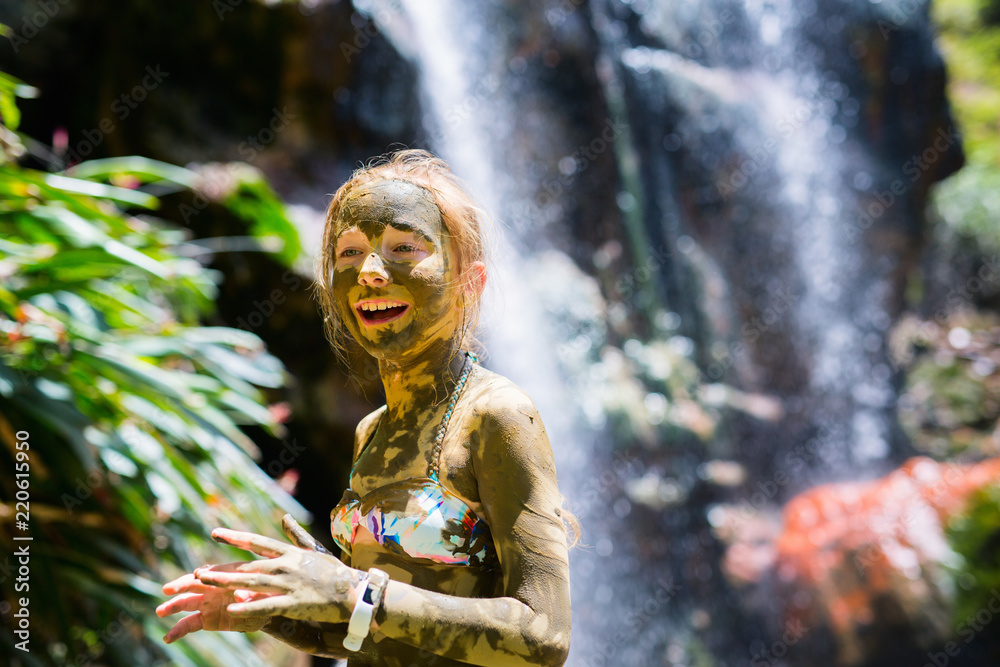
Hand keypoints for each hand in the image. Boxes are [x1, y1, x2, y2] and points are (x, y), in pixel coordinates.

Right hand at [157, 573, 275, 642]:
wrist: (264, 611)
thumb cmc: (266, 596)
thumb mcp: (262, 594)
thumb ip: (251, 594)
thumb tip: (241, 594)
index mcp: (225, 575)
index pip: (213, 572)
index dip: (206, 573)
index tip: (199, 574)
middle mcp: (212, 587)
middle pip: (194, 584)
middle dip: (181, 585)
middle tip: (167, 589)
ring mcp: (207, 603)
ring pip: (186, 602)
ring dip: (172, 606)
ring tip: (160, 611)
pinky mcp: (205, 619)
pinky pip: (189, 624)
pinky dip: (177, 630)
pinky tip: (167, 638)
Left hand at [192, 527, 362, 624]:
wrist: (354, 591)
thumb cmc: (333, 572)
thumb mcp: (313, 549)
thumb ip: (295, 535)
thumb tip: (285, 517)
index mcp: (289, 553)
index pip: (257, 542)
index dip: (235, 538)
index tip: (215, 533)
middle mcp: (286, 565)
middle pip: (248, 566)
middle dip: (222, 569)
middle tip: (197, 572)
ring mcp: (290, 584)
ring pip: (252, 583)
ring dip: (226, 583)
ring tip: (205, 584)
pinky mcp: (295, 603)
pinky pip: (267, 605)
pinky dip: (249, 607)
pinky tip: (231, 609)